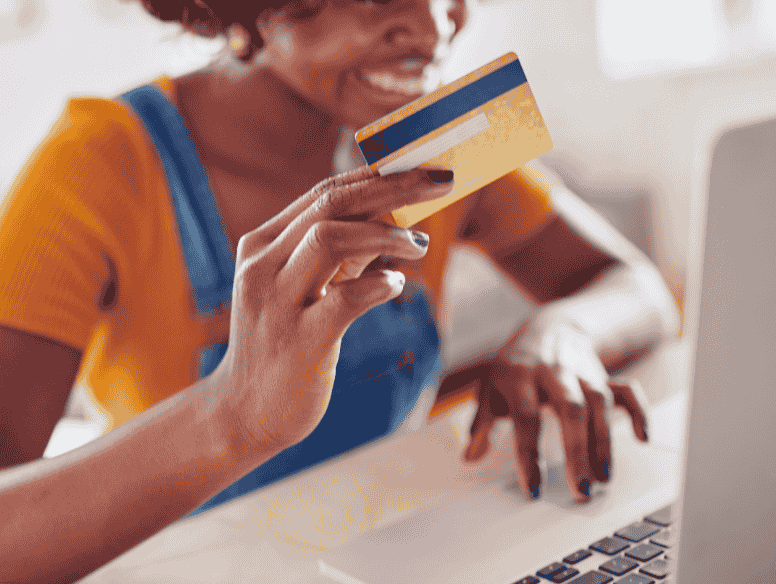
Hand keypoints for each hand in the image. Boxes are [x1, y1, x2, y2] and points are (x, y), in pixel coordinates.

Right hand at [211, 166, 453, 454]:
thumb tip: (391, 219)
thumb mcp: (303, 288)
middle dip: (393, 188)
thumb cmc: (283, 345)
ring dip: (386, 235)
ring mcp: (279, 304)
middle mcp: (264, 267)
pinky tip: (397, 284)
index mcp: (263, 246)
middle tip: (441, 183)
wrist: (243, 413)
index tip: (423, 171)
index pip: (325, 193)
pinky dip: (380, 284)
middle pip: (331, 205)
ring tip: (419, 245)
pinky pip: (345, 300)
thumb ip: (338, 254)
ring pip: (330, 239)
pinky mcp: (300, 343)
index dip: (379, 176)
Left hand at [460, 312, 648, 501]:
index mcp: (519, 375)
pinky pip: (626, 390)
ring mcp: (581, 372)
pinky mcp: (603, 375)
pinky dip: (638, 412)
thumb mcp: (490, 387)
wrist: (547, 328)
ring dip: (604, 441)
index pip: (525, 417)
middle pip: (570, 409)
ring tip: (603, 478)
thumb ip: (482, 423)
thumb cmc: (514, 367)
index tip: (534, 489)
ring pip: (599, 402)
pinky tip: (642, 439)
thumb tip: (470, 457)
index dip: (529, 453)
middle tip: (581, 490)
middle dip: (577, 450)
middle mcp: (553, 371)